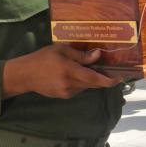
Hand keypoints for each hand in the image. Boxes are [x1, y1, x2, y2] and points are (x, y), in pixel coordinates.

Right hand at [2, 44, 121, 99]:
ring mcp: (67, 92)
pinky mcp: (64, 96)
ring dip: (90, 79)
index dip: (109, 80)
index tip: (120, 78)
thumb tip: (98, 55)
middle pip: (93, 84)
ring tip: (89, 68)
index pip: (95, 79)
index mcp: (70, 71)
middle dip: (103, 78)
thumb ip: (81, 55)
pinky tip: (75, 73)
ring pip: (86, 86)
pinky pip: (78, 89)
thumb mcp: (61, 50)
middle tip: (110, 70)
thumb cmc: (42, 58)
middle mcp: (71, 85)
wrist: (25, 75)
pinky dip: (82, 82)